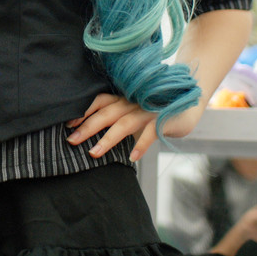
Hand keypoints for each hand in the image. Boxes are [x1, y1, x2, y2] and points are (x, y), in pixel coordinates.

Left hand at [66, 92, 205, 161]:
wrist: (188, 102)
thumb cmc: (155, 110)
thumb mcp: (134, 111)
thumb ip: (117, 118)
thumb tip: (91, 135)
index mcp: (123, 97)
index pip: (99, 101)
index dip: (84, 111)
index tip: (68, 124)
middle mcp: (133, 101)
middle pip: (106, 113)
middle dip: (87, 127)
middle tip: (71, 141)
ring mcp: (147, 109)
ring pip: (124, 123)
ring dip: (108, 139)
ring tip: (94, 153)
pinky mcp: (163, 119)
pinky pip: (150, 133)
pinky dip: (140, 145)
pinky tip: (132, 158)